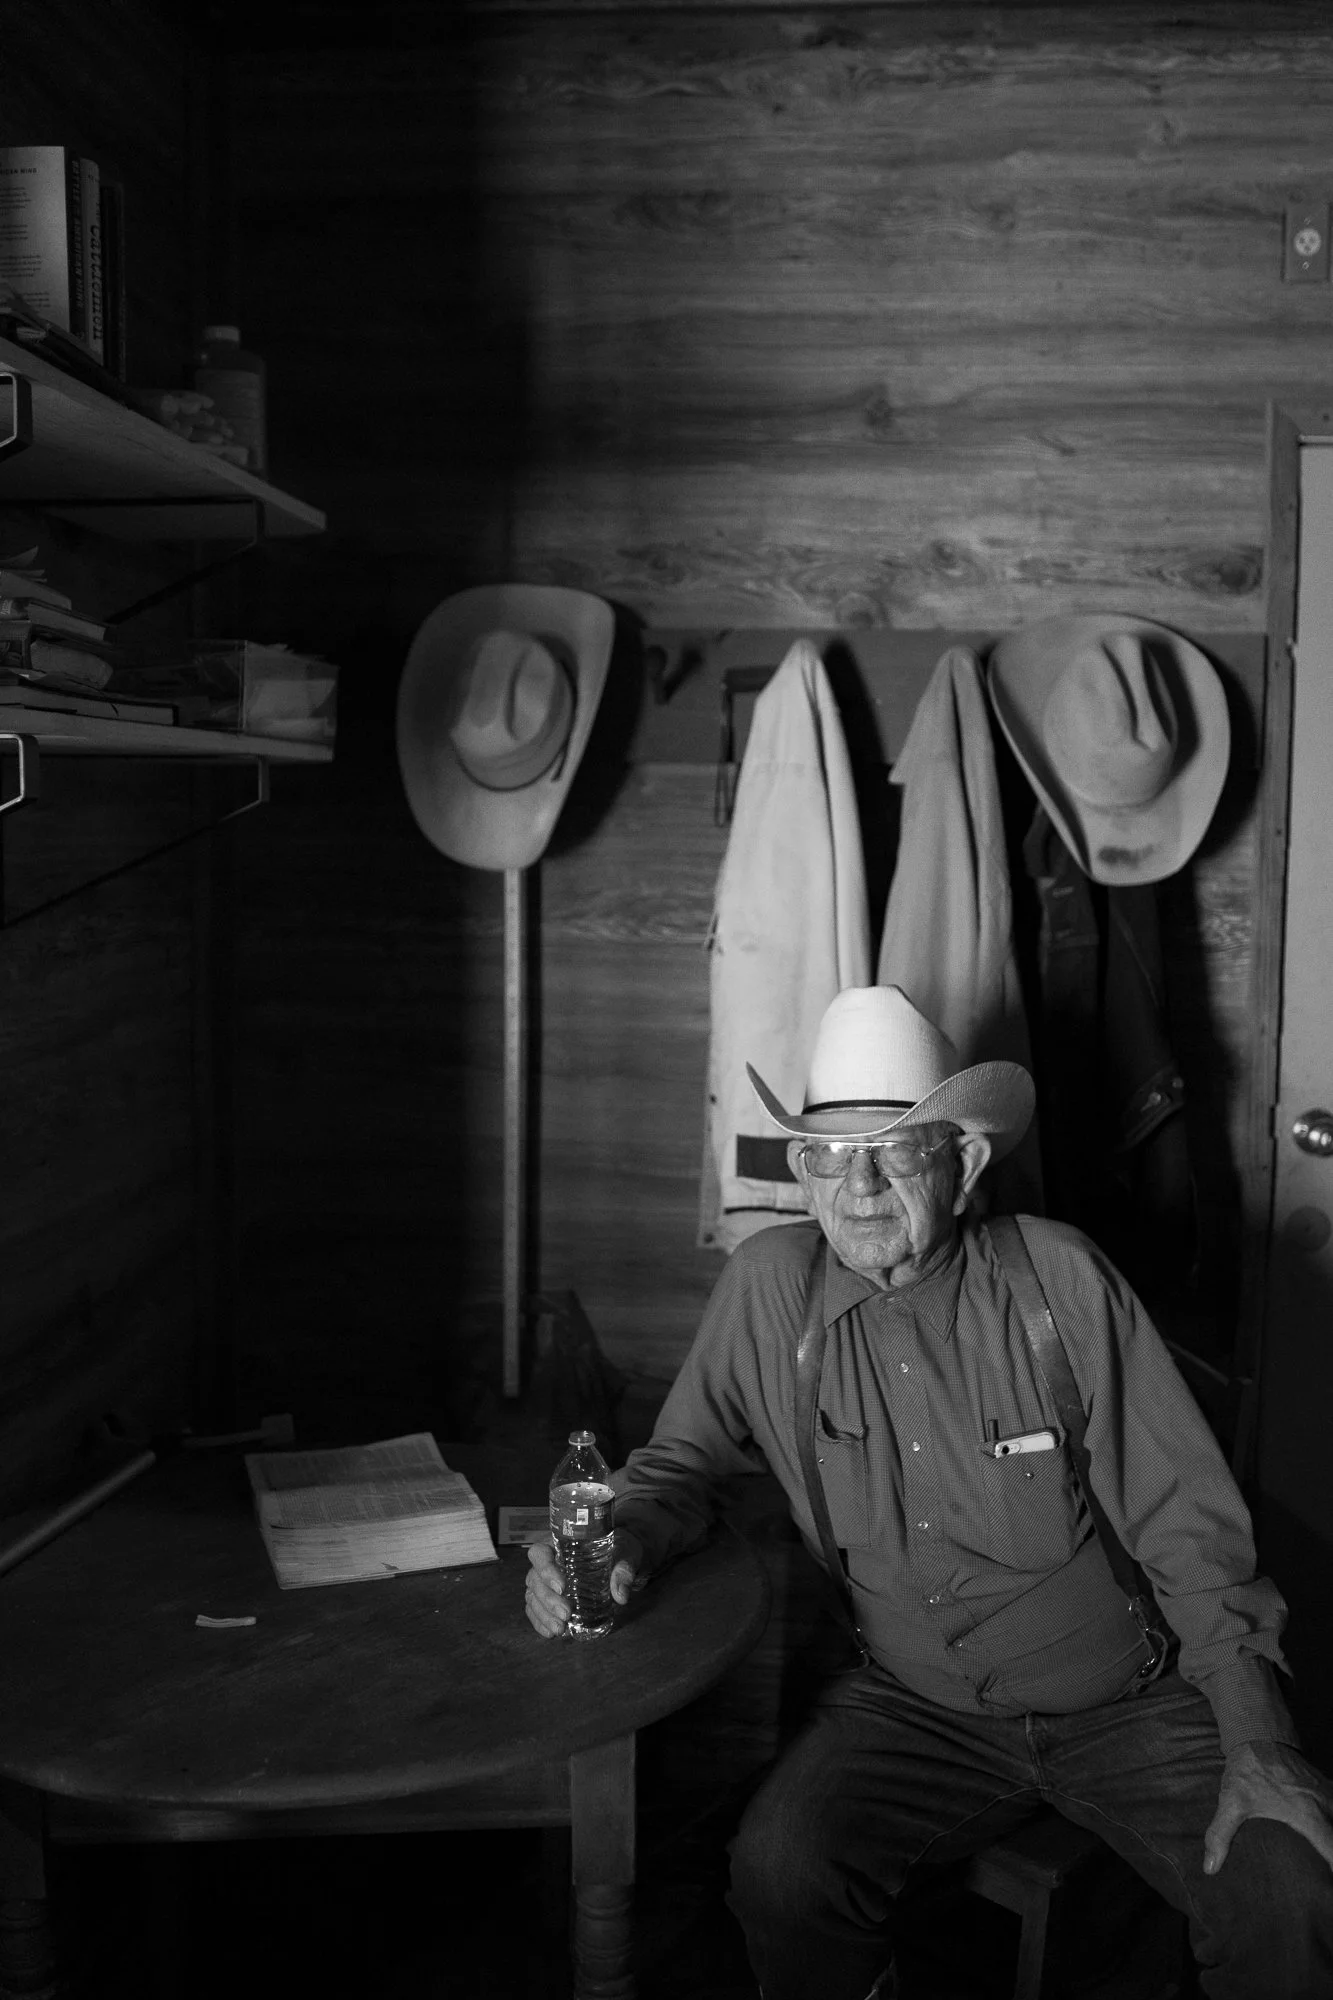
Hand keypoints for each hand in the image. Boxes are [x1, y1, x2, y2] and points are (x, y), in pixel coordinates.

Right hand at [524, 1532, 645, 1638]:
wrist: (621, 1561)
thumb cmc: (619, 1550)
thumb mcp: (626, 1553)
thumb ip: (624, 1570)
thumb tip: (620, 1595)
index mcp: (560, 1544)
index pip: (540, 1553)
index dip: (545, 1569)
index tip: (562, 1587)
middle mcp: (548, 1563)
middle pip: (535, 1579)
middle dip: (548, 1600)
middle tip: (566, 1614)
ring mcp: (545, 1582)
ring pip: (533, 1596)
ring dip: (543, 1614)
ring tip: (560, 1629)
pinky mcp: (548, 1599)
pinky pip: (535, 1610)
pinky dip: (541, 1622)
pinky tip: (551, 1633)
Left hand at [1204, 1740, 1332, 1874]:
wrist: (1258, 1731)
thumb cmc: (1248, 1769)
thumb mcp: (1231, 1802)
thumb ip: (1220, 1836)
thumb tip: (1209, 1868)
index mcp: (1309, 1815)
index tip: (1329, 1884)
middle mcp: (1326, 1805)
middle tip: (1328, 1875)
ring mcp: (1328, 1793)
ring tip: (1327, 1859)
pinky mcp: (1325, 1785)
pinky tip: (1329, 1831)